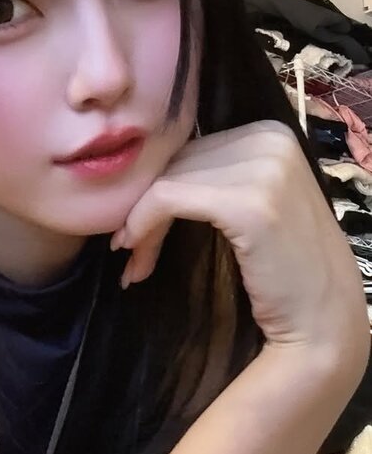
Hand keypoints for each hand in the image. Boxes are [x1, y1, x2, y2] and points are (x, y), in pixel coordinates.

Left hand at [112, 121, 367, 363]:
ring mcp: (265, 168)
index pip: (189, 150)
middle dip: (143, 210)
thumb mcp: (249, 206)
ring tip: (135, 265)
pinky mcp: (250, 203)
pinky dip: (143, 226)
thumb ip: (213, 181)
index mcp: (269, 133)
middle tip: (131, 254)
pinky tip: (138, 257)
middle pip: (176, 164)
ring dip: (139, 226)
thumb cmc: (281, 271)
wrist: (321, 320)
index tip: (135, 232)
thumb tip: (145, 179)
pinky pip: (168, 199)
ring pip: (166, 182)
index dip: (155, 191)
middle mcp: (270, 140)